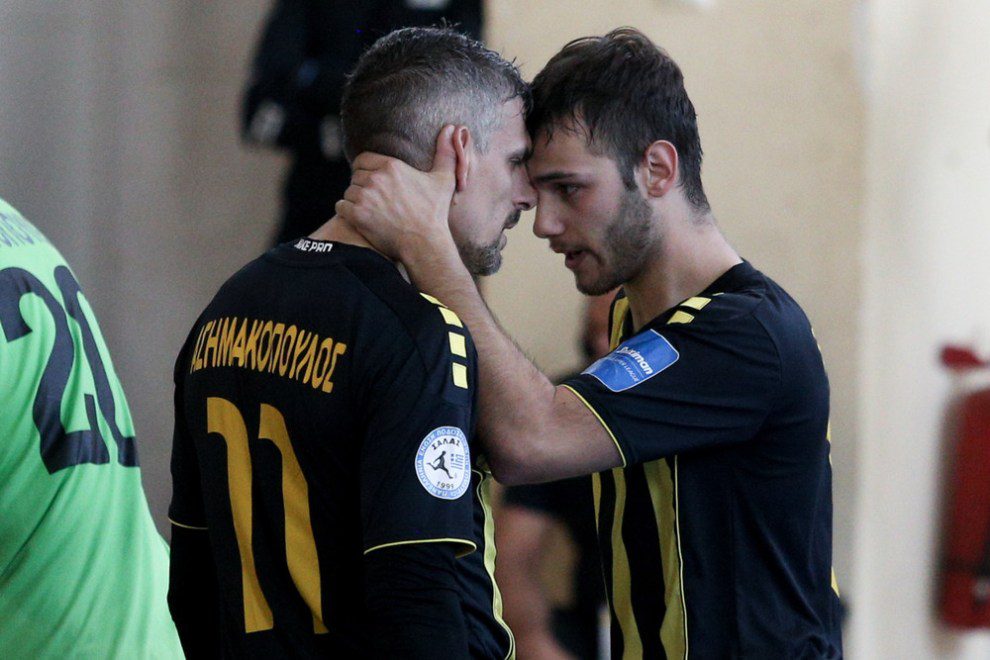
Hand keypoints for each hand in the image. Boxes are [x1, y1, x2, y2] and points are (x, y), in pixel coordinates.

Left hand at [336, 125, 458, 264]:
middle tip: (372, 199)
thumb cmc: (435, 213)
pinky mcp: (357, 214)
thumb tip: (450, 128)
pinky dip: (346, 212)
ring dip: (354, 200)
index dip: (365, 169)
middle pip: (355, 176)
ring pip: (348, 191)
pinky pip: (341, 206)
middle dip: (362, 186)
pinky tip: (358, 218)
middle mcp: (376, 178)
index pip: (363, 159)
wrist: (425, 243)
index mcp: (392, 166)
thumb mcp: (444, 180)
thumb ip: (445, 153)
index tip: (372, 182)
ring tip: (368, 210)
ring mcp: (365, 196)